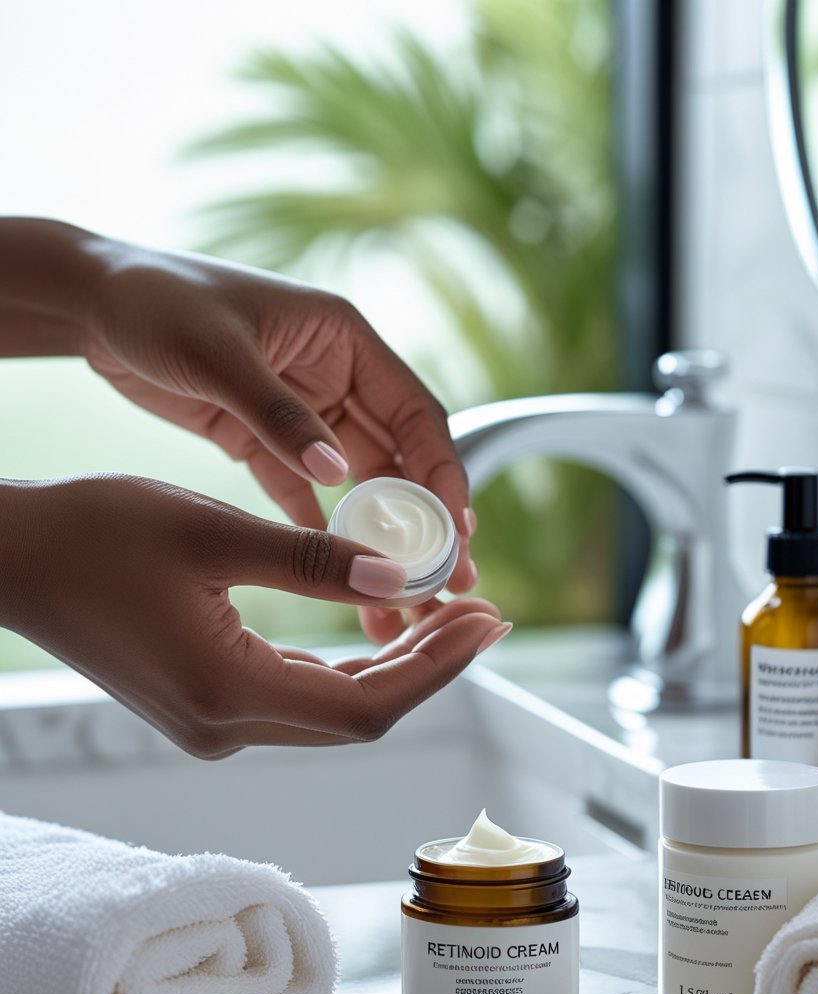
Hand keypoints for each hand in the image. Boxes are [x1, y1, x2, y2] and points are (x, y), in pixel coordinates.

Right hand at [0, 476, 505, 757]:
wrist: (15, 560)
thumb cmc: (95, 535)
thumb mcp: (212, 534)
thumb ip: (311, 562)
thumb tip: (398, 572)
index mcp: (227, 692)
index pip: (367, 705)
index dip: (437, 669)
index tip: (487, 624)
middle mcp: (222, 727)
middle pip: (356, 715)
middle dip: (427, 666)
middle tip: (482, 613)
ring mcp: (210, 723)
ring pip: (329, 708)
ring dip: (389, 666)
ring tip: (444, 614)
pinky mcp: (202, 705)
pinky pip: (294, 696)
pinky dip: (342, 666)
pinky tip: (377, 627)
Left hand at [79, 238, 476, 637]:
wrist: (93, 304)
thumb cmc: (156, 303)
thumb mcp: (218, 355)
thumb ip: (278, 414)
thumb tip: (337, 473)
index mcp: (343, 339)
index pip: (414, 412)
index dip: (442, 471)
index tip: (457, 528)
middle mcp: (335, 375)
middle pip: (398, 457)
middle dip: (423, 520)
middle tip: (447, 580)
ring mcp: (303, 411)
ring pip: (360, 483)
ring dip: (378, 536)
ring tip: (398, 597)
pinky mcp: (266, 439)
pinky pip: (306, 492)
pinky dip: (323, 532)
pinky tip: (338, 577)